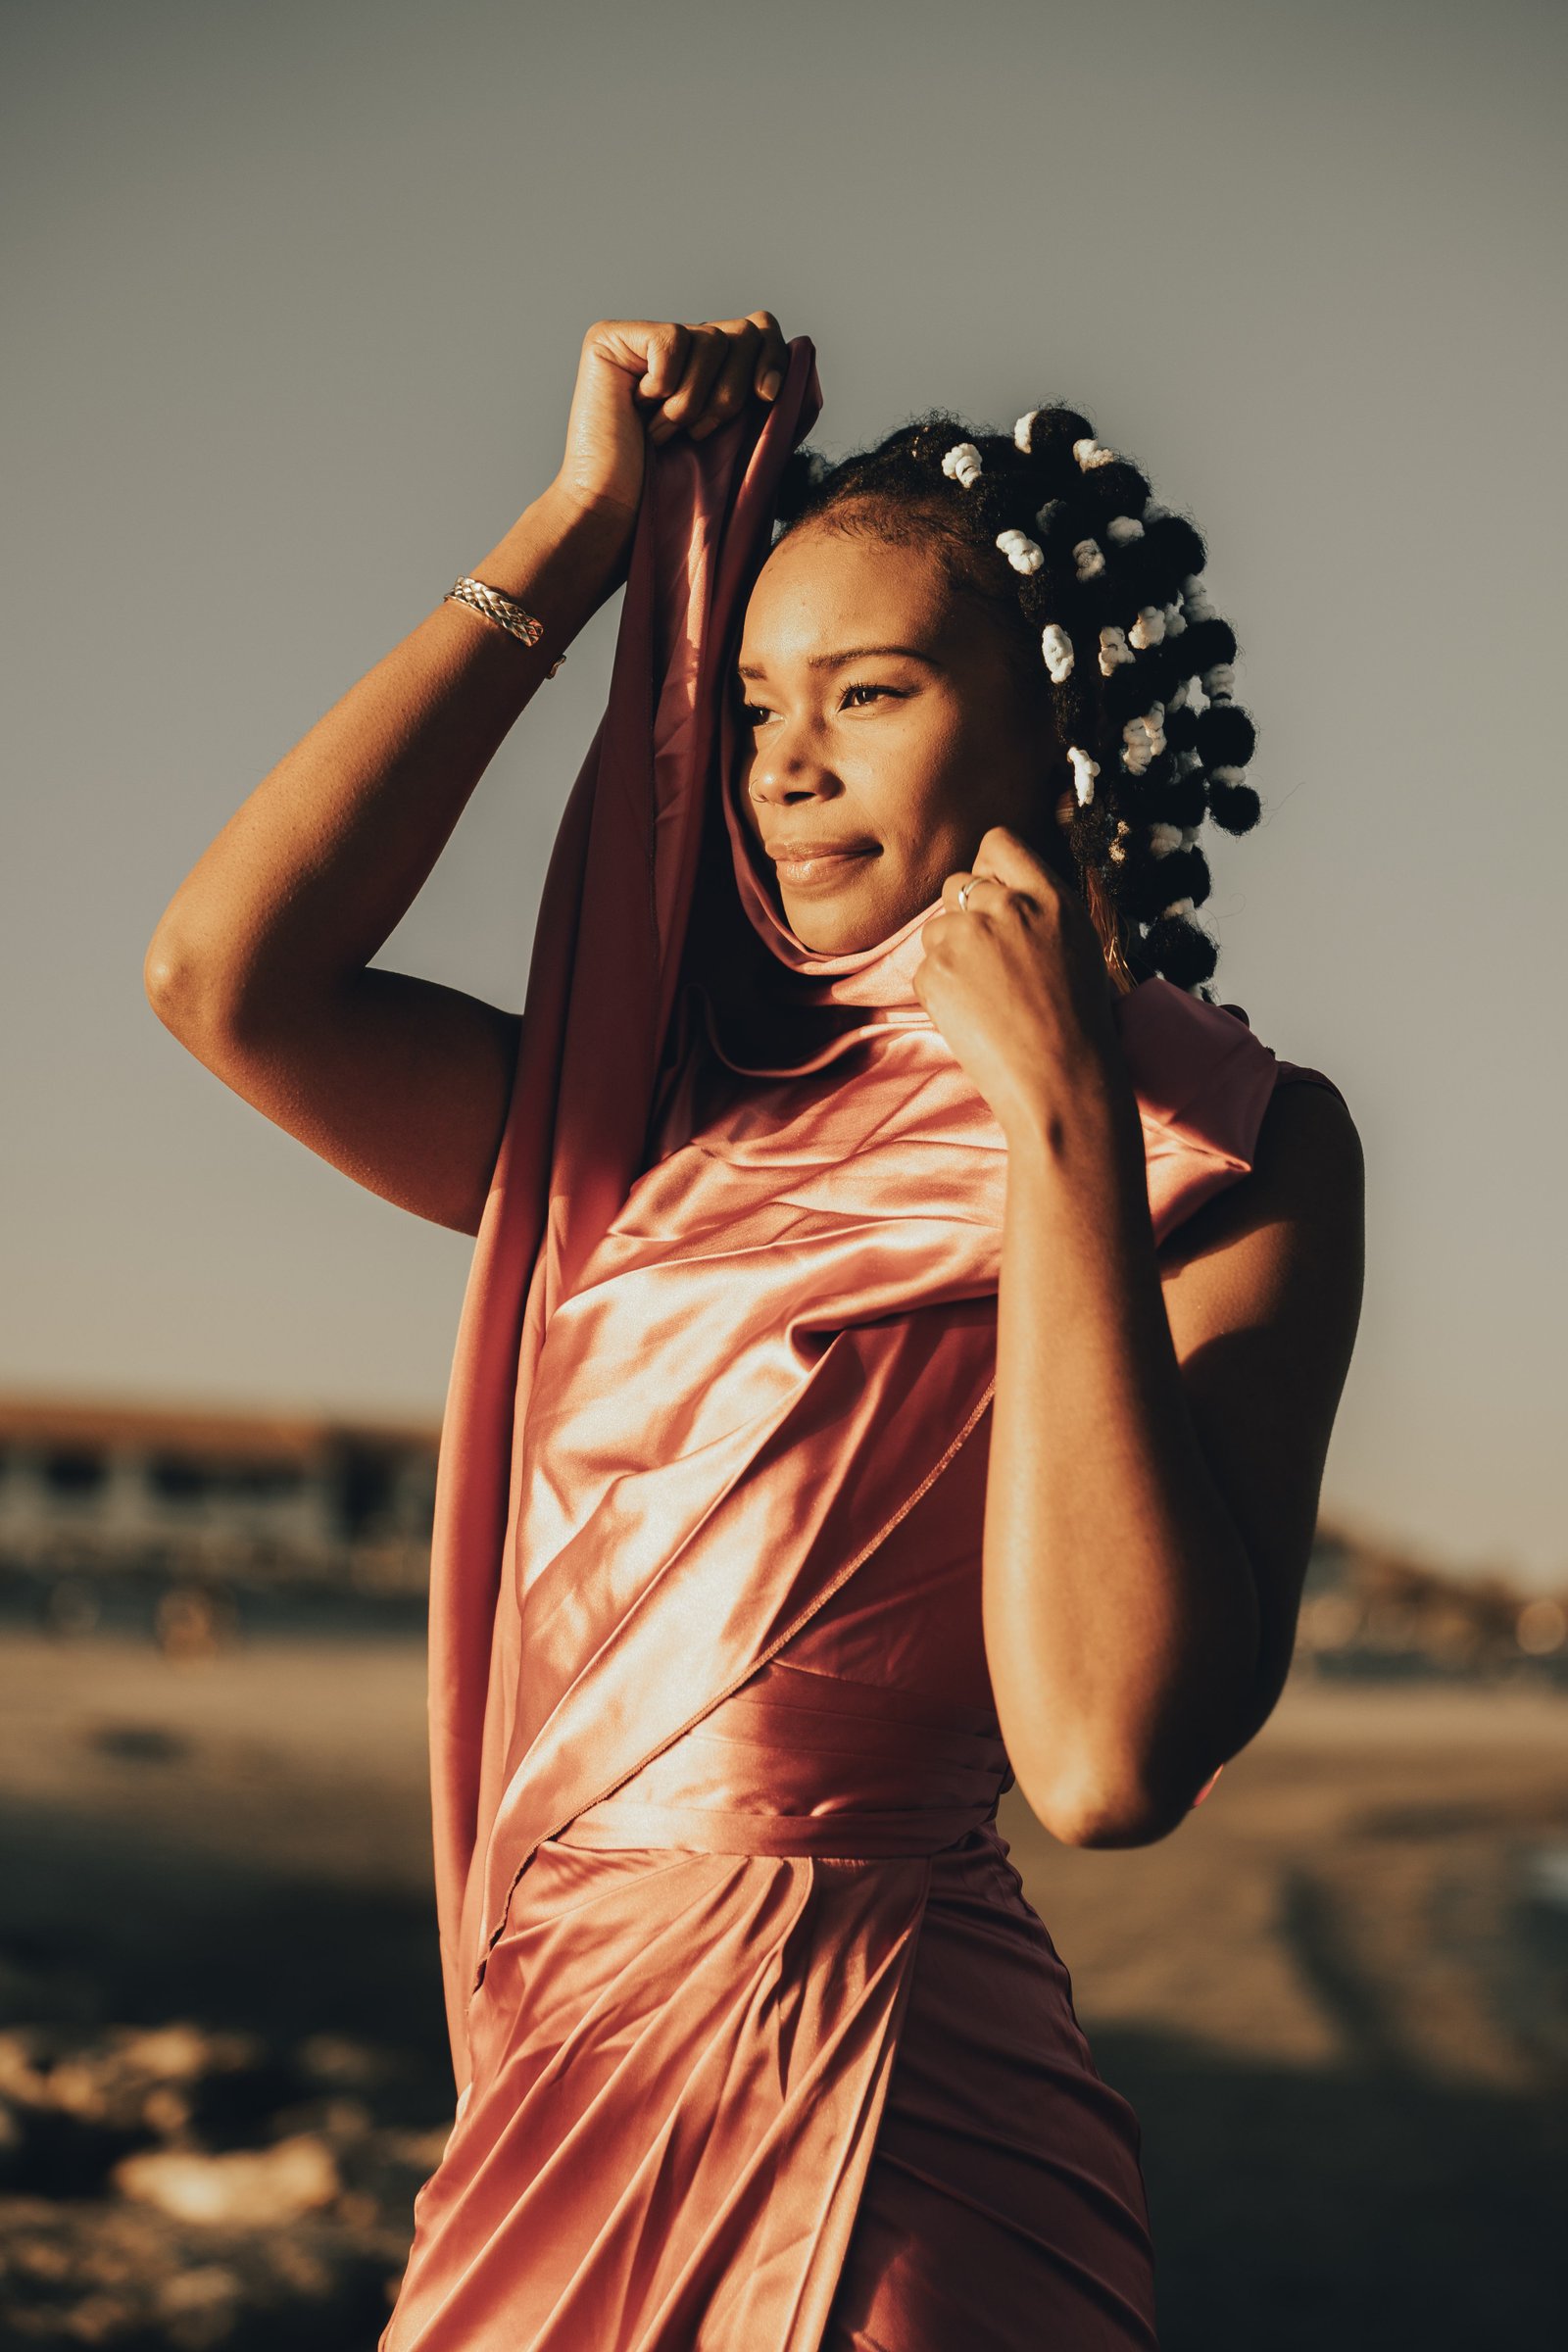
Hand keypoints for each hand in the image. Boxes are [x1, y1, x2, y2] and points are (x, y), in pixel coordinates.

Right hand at [553, 312, 788, 529]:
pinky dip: (664, 385)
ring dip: (693, 402)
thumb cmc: (676, 489)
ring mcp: (641, 338)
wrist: (618, 510)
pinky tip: (638, 408)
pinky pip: (671, 340)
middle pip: (740, 332)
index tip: (767, 397)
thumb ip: (770, 394)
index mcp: (707, 366)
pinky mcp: (609, 339)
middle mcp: (676, 344)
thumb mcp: (742, 439)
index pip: (758, 328)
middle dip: (730, 393)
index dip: (772, 357)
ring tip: (664, 430)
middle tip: (697, 432)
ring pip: (709, 340)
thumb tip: (803, 346)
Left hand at [914, 827, 1126, 1145]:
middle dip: (965, 916)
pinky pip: (923, 969)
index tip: (991, 896)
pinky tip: (974, 1018)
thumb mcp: (1078, 947)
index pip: (998, 844)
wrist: (1061, 1082)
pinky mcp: (934, 973)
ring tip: (989, 999)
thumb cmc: (1077, 1026)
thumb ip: (1038, 910)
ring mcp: (966, 938)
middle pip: (958, 884)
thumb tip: (996, 889)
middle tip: (991, 965)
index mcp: (1050, 898)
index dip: (988, 869)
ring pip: (936, 928)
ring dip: (950, 956)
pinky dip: (940, 992)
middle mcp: (1007, 907)